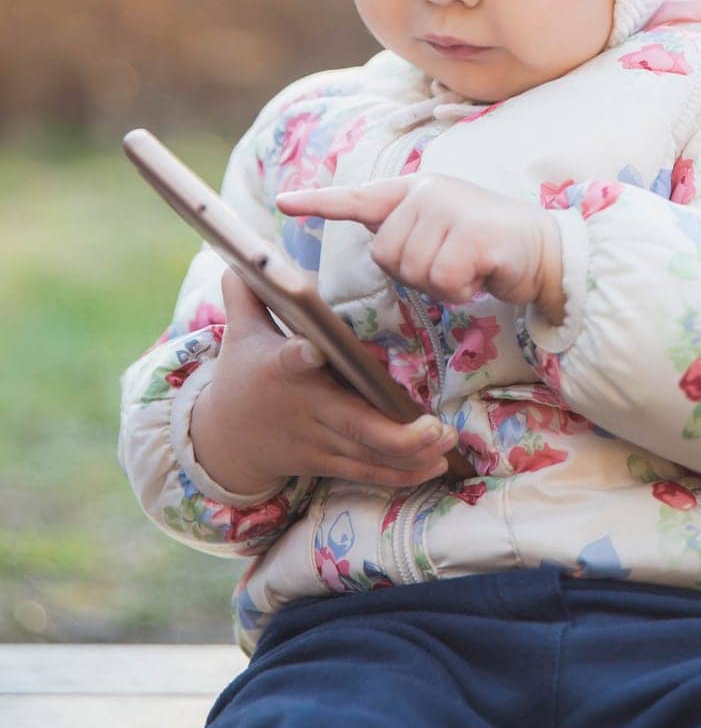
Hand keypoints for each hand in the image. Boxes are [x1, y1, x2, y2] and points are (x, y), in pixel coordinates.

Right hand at [189, 267, 459, 499]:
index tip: (314, 348)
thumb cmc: (243, 375)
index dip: (301, 355)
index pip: (291, 360)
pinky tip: (436, 465)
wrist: (225, 441)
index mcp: (283, 370)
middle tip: (435, 427)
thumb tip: (241, 253)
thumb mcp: (241, 332)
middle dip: (396, 434)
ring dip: (411, 455)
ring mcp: (319, 442)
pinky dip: (403, 474)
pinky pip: (369, 473)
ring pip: (368, 455)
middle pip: (353, 425)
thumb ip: (247, 293)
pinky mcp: (328, 463)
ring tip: (447, 442)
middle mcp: (306, 409)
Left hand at [276, 174, 564, 322]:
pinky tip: (482, 274)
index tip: (283, 202)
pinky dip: (462, 289)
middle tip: (451, 265)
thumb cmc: (489, 246)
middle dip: (414, 273)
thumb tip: (378, 238)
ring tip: (469, 267)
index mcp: (417, 190)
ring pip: (414, 271)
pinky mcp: (476, 235)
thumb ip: (408, 229)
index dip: (319, 202)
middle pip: (386, 255)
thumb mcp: (443, 229)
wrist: (547, 252)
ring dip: (441, 284)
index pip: (361, 198)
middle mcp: (430, 192)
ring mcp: (453, 210)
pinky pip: (444, 281)